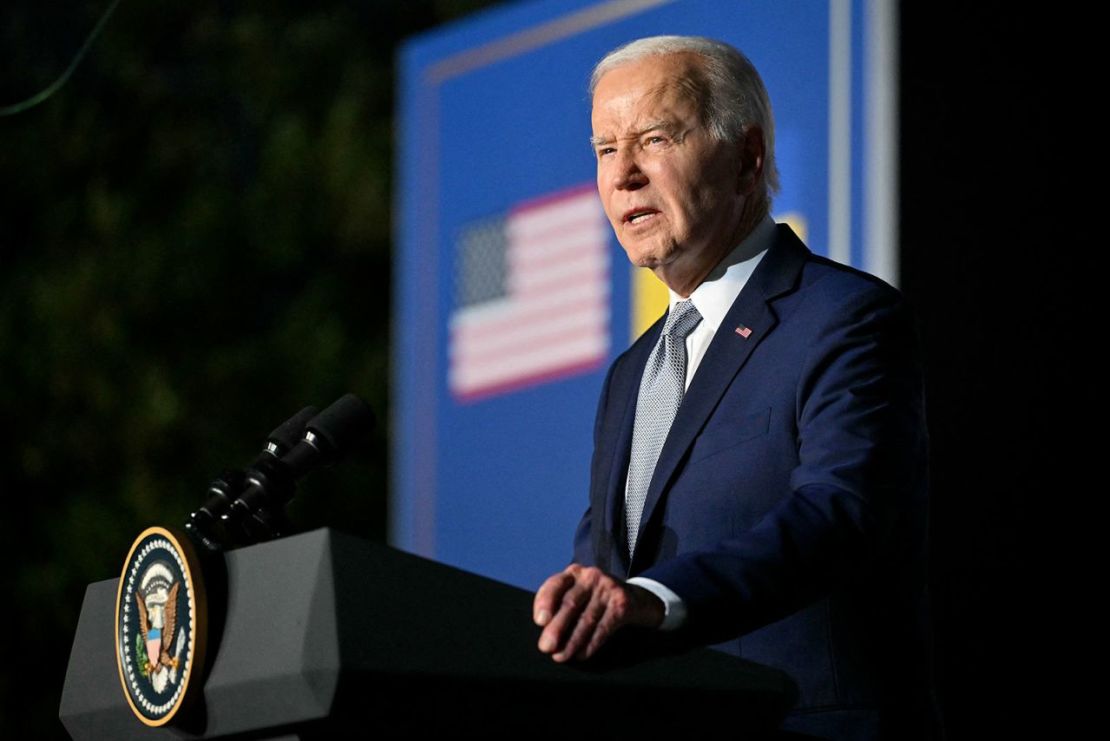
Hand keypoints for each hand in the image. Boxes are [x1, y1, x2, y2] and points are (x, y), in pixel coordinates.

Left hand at [533, 564, 664, 661]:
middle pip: (570, 603)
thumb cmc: (594, 599)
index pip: (555, 585)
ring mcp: (608, 588)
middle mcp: (590, 577)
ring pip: (587, 619)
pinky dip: (591, 643)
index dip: (545, 602)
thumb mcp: (577, 592)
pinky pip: (604, 627)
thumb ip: (558, 604)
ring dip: (572, 641)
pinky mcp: (622, 604)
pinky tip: (580, 655)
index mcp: (573, 573)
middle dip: (557, 628)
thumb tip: (544, 629)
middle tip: (545, 647)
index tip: (539, 622)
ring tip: (560, 657)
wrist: (634, 598)